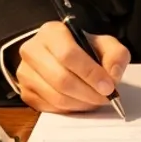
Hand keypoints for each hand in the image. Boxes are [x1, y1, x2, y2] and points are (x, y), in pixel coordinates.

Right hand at [15, 21, 129, 112]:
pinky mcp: (25, 91)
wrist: (61, 55)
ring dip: (80, 103)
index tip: (108, 86)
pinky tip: (80, 102)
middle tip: (105, 97)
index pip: (68, 54)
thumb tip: (113, 75)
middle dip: (88, 93)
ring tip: (95, 100)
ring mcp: (25, 72)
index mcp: (51, 32)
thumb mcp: (104, 44)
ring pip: (55, 96)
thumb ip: (115, 55)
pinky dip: (69, 109)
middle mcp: (32, 50)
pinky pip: (48, 107)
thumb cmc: (83, 49)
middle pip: (61, 79)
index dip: (90, 73)